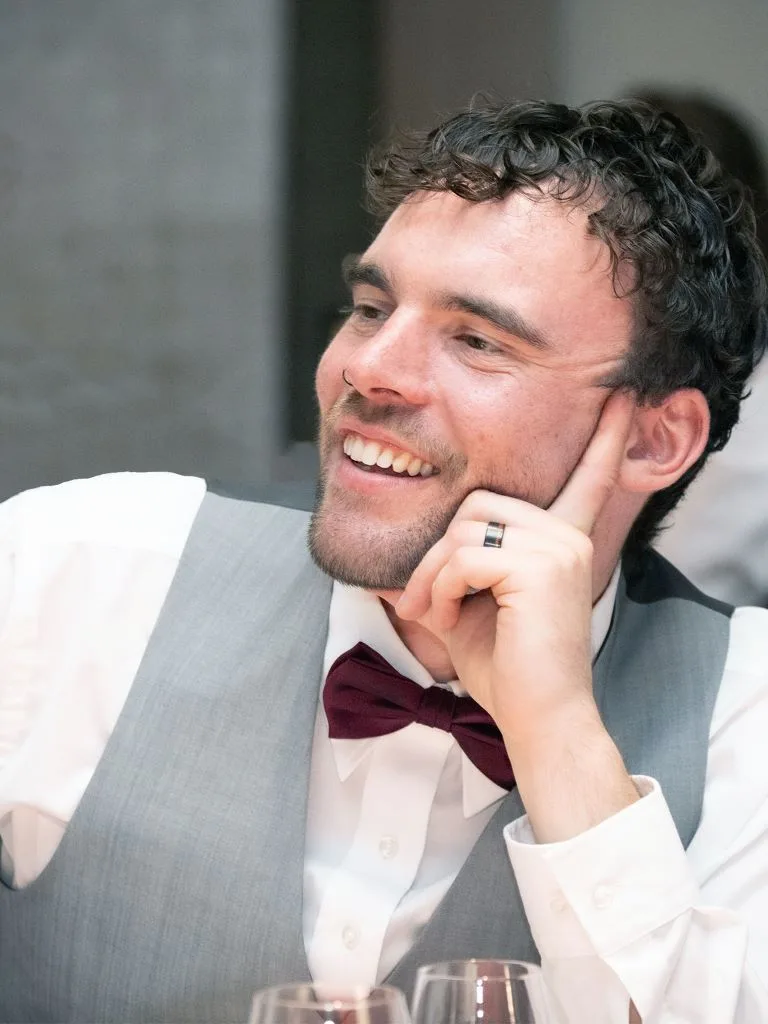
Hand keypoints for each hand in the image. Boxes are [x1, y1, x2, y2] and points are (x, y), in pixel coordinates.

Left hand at [394, 392, 640, 837]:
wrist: (538, 719)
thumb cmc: (506, 668)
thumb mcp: (468, 606)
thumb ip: (451, 569)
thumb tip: (395, 567)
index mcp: (562, 540)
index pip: (586, 478)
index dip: (604, 439)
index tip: (622, 398)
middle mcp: (567, 535)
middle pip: (474, 504)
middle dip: (437, 555)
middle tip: (425, 602)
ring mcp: (558, 546)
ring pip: (462, 529)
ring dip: (432, 575)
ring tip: (434, 614)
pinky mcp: (539, 565)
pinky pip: (461, 555)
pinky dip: (437, 588)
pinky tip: (443, 618)